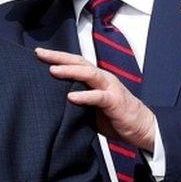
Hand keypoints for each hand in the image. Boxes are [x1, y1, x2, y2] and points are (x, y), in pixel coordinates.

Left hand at [36, 47, 155, 151]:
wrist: (142, 128)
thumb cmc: (115, 117)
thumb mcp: (91, 108)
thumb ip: (77, 101)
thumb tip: (54, 102)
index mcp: (96, 79)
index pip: (74, 64)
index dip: (57, 58)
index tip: (38, 54)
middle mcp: (102, 78)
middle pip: (79, 63)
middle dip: (59, 57)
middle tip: (40, 54)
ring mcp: (110, 88)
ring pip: (89, 74)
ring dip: (70, 72)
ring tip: (53, 71)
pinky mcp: (115, 101)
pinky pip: (98, 97)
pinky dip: (85, 96)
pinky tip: (71, 97)